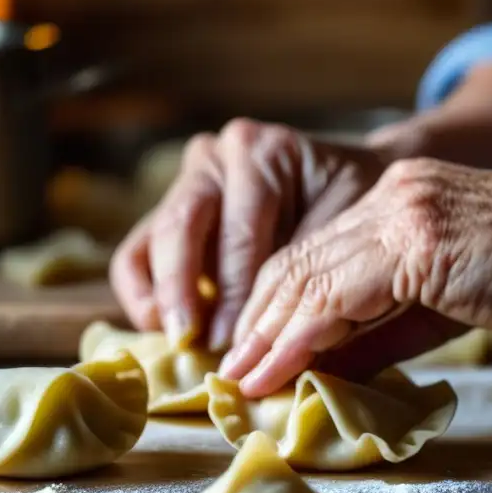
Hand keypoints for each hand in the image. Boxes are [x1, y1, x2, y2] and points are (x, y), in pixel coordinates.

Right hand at [109, 118, 386, 349]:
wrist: (356, 179)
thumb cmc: (355, 203)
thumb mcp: (345, 224)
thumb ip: (305, 264)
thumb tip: (275, 328)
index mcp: (259, 150)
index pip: (238, 231)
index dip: (235, 292)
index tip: (238, 341)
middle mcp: (213, 157)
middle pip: (180, 227)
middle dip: (183, 292)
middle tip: (193, 342)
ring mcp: (185, 183)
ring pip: (148, 241)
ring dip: (158, 297)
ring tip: (177, 340)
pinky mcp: (168, 213)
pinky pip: (136, 254)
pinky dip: (144, 294)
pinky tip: (166, 329)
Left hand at [219, 157, 491, 395]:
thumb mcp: (439, 304)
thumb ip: (380, 331)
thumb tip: (327, 371)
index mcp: (391, 204)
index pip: (312, 255)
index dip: (274, 306)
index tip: (251, 350)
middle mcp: (385, 200)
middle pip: (297, 263)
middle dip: (257, 322)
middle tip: (229, 370)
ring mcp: (398, 215)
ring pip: (307, 276)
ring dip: (268, 333)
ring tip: (241, 377)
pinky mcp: (414, 241)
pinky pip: (338, 293)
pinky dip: (302, 335)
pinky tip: (279, 365)